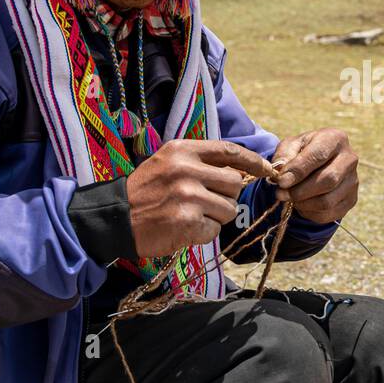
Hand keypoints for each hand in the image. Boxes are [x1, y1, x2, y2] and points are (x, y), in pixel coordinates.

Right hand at [126, 140, 273, 257]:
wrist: (114, 218)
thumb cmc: (145, 191)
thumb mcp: (168, 162)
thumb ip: (201, 162)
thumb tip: (241, 170)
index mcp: (182, 150)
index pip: (229, 151)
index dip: (254, 161)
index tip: (268, 170)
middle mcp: (186, 169)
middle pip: (234, 183)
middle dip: (226, 195)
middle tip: (205, 202)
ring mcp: (187, 195)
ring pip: (229, 208)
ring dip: (216, 216)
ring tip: (191, 214)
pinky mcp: (187, 221)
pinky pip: (214, 229)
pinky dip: (203, 232)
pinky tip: (184, 227)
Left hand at [271, 128, 358, 223]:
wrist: (320, 163)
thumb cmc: (302, 152)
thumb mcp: (290, 146)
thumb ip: (284, 156)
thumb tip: (283, 175)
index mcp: (335, 139)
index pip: (319, 155)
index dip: (299, 170)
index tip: (281, 182)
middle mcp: (350, 159)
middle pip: (328, 180)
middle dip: (300, 191)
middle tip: (281, 194)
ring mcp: (353, 181)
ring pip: (328, 200)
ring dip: (303, 204)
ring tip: (289, 198)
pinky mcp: (351, 199)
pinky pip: (329, 214)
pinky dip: (310, 213)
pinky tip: (301, 204)